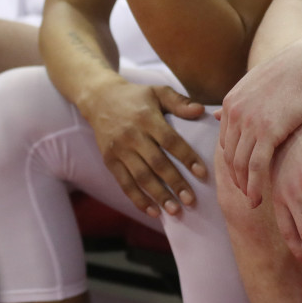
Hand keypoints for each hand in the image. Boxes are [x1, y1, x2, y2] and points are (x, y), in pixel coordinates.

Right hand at [80, 79, 207, 217]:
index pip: (170, 141)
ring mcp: (119, 150)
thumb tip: (201, 111)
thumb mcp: (158, 91)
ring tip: (175, 210)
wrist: (99, 99)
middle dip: (175, 183)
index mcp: (147, 119)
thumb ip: (179, 101)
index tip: (202, 173)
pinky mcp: (109, 161)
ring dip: (158, 196)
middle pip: (156, 163)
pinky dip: (138, 199)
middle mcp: (132, 136)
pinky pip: (124, 183)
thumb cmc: (137, 97)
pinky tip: (152, 210)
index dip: (186, 157)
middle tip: (191, 200)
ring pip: (140, 177)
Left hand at [220, 35, 301, 205]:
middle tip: (245, 193)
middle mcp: (234, 113)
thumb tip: (216, 114)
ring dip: (244, 186)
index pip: (225, 140)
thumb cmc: (292, 74)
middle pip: (229, 155)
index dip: (232, 160)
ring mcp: (248, 122)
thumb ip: (240, 103)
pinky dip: (254, 186)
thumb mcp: (259, 85)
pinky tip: (258, 198)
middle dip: (236, 177)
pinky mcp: (266, 131)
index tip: (242, 174)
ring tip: (252, 200)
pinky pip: (255, 166)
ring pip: (239, 164)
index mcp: (231, 102)